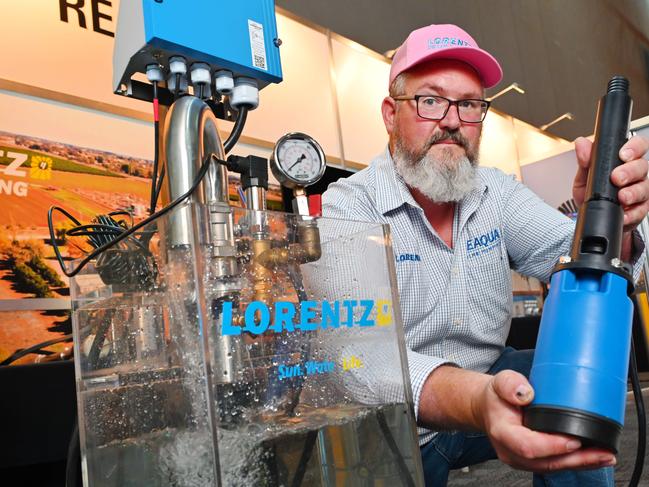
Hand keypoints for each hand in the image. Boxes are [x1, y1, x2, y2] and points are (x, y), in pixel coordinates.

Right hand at [473, 370, 615, 472]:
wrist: (489, 408)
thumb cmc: (496, 396)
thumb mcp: (500, 381)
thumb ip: (510, 384)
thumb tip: (526, 393)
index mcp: (502, 432)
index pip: (528, 446)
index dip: (553, 446)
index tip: (575, 439)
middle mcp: (511, 451)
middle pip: (546, 462)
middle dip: (577, 459)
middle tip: (603, 452)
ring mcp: (521, 459)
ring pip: (553, 467)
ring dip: (581, 463)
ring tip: (605, 455)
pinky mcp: (532, 461)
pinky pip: (555, 465)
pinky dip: (576, 462)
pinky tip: (594, 457)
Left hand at [573, 135, 648, 233]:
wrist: (590, 214)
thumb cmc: (591, 192)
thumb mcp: (584, 175)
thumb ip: (585, 160)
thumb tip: (581, 143)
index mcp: (624, 160)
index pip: (637, 146)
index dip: (634, 147)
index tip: (623, 154)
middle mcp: (636, 174)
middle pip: (642, 166)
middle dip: (630, 171)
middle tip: (616, 178)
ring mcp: (640, 191)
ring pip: (645, 188)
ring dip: (633, 192)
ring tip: (622, 197)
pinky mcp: (640, 209)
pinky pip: (641, 210)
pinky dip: (632, 212)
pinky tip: (624, 213)